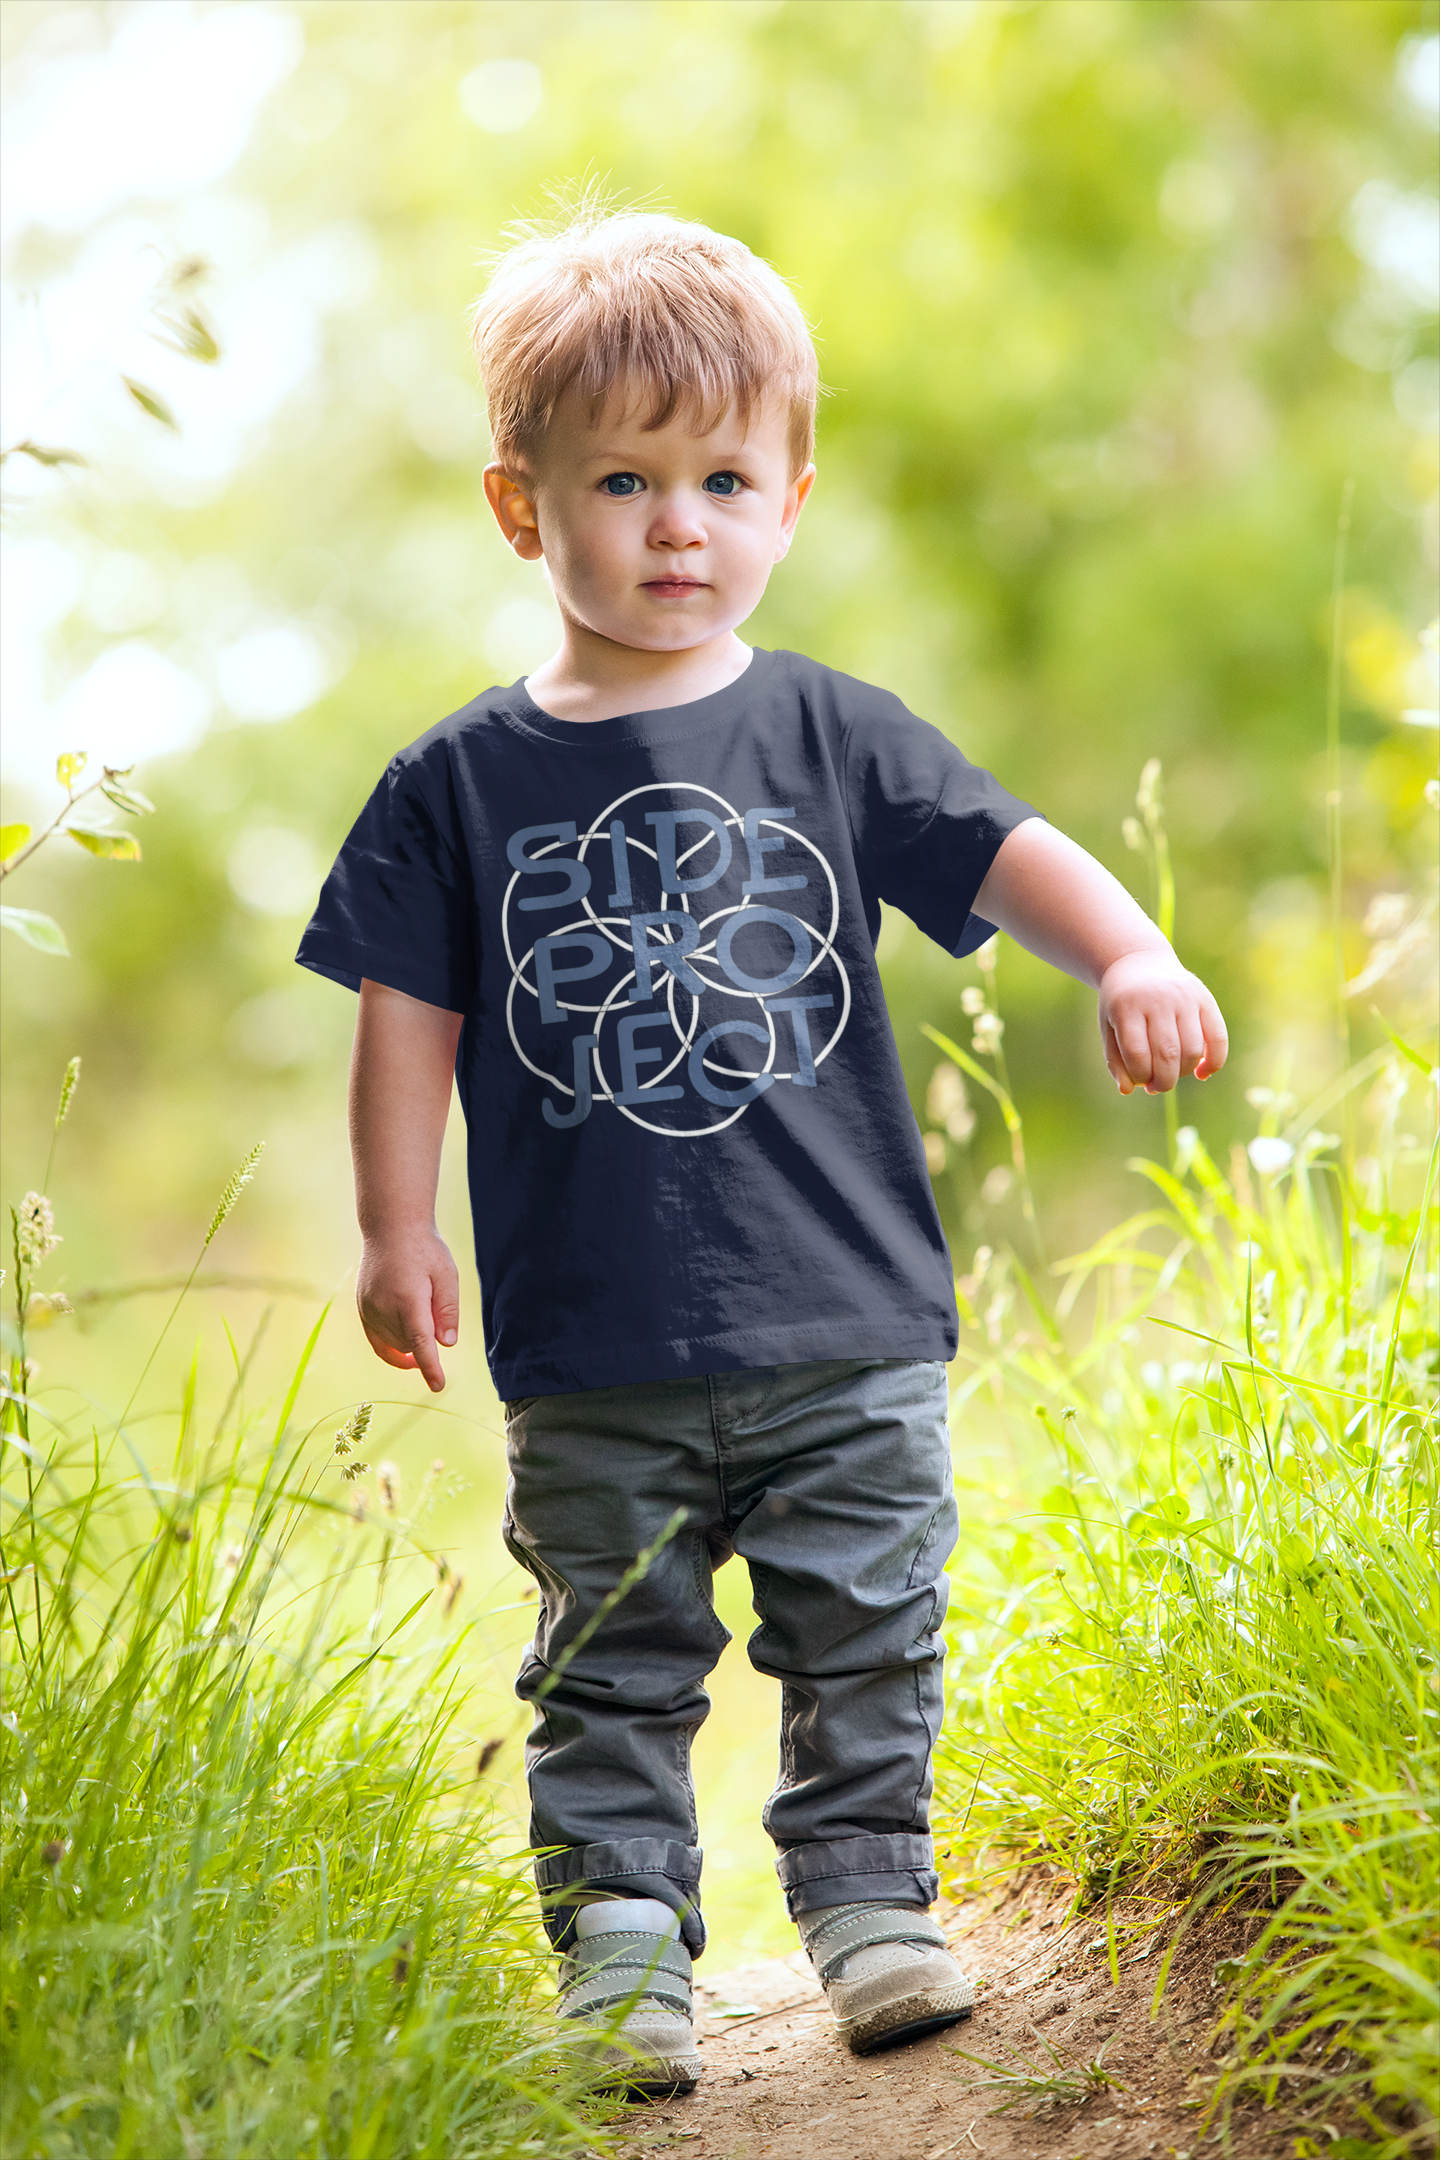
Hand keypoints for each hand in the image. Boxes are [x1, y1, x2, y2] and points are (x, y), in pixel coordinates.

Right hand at [356, 1227, 459, 1391]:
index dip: (430, 1368)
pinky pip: (377, 1340)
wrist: (391, 1228)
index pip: (420, 1344)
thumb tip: (446, 1344)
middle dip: (426, 1341)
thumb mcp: (447, 1275)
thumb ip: (448, 1311)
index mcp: (408, 1300)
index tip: (438, 1385)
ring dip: (410, 1341)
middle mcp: (383, 1307)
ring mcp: (368, 1309)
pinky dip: (392, 1350)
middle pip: (409, 1345)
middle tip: (434, 1307)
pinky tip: (406, 1356)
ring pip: (394, 1344)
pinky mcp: (362, 1308)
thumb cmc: (425, 1249)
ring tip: (419, 1305)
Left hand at [1098, 951, 1227, 1094]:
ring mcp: (1185, 998)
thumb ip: (1115, 1060)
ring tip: (1173, 1074)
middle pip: (1168, 1054)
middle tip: (1157, 1086)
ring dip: (1184, 1073)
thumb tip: (1127, 1091)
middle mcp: (1158, 1000)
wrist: (1139, 963)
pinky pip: (1218, 1037)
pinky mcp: (1205, 999)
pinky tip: (1202, 1073)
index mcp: (1127, 1007)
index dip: (1140, 1076)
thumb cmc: (1121, 1003)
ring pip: (1193, 1050)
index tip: (1140, 1081)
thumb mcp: (1109, 1027)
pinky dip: (1214, 1061)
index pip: (1137, 1054)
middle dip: (1163, 1082)